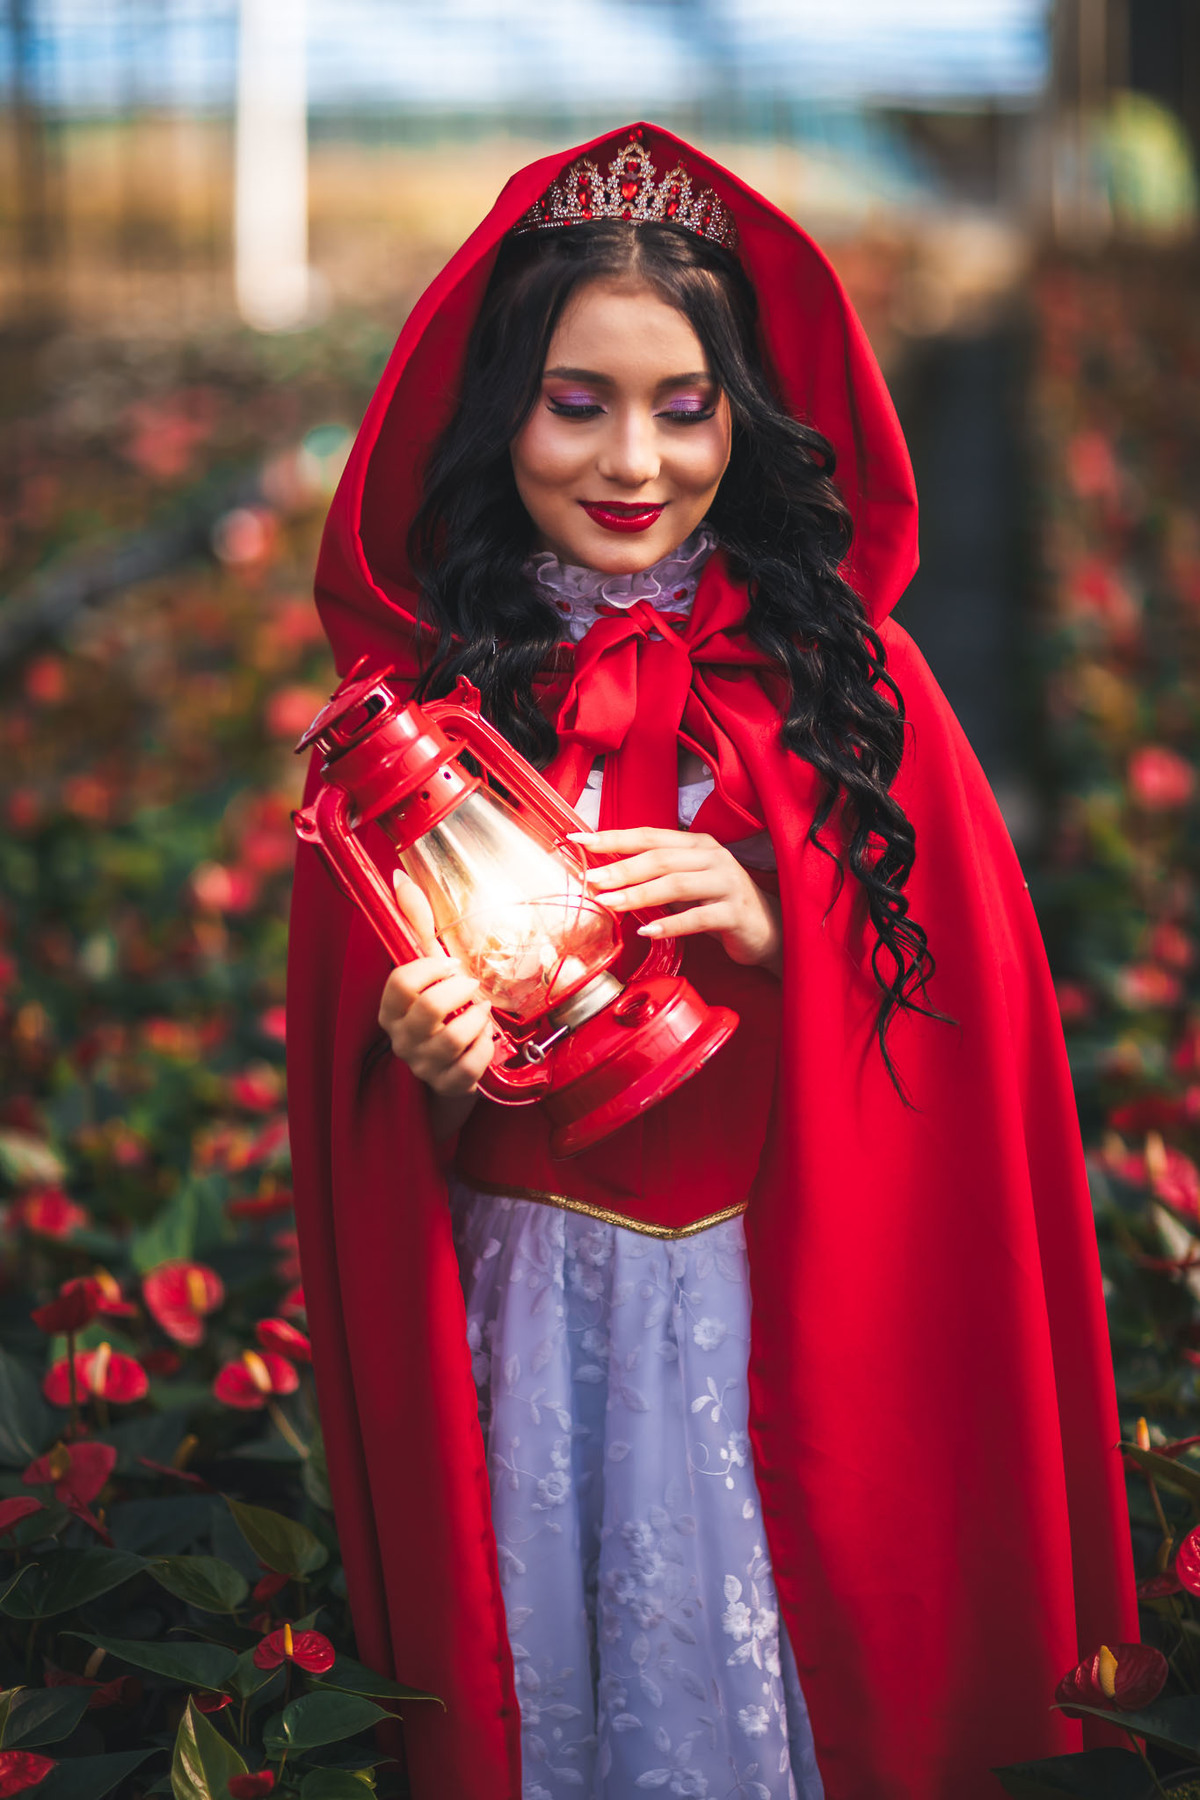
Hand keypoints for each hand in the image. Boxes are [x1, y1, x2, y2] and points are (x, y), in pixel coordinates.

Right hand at [377, 874, 494, 1097]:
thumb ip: (416, 924)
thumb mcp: (429, 968)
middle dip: (462, 989)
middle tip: (471, 986)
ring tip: (481, 1010)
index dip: (432, 968)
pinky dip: (487, 1048)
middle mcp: (401, 1038)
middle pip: (430, 1007)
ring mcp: (423, 1065)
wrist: (451, 1069)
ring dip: (477, 1019)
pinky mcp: (448, 1085)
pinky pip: (473, 1065)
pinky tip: (485, 1039)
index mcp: (390, 1008)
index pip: (401, 981)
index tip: (449, 964)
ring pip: (454, 1037)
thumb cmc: (443, 1010)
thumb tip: (399, 877)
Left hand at [571, 828, 781, 973]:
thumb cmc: (718, 904)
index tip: (579, 841)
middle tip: (591, 879)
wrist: (768, 930)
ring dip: (639, 894)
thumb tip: (606, 876)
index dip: (613, 837)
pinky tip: (648, 931)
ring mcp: (726, 883)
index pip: (649, 836)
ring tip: (610, 903)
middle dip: (621, 868)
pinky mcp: (735, 912)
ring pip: (676, 884)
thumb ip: (655, 876)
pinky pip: (698, 917)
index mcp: (696, 845)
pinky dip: (671, 924)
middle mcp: (712, 857)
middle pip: (659, 858)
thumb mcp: (686, 884)